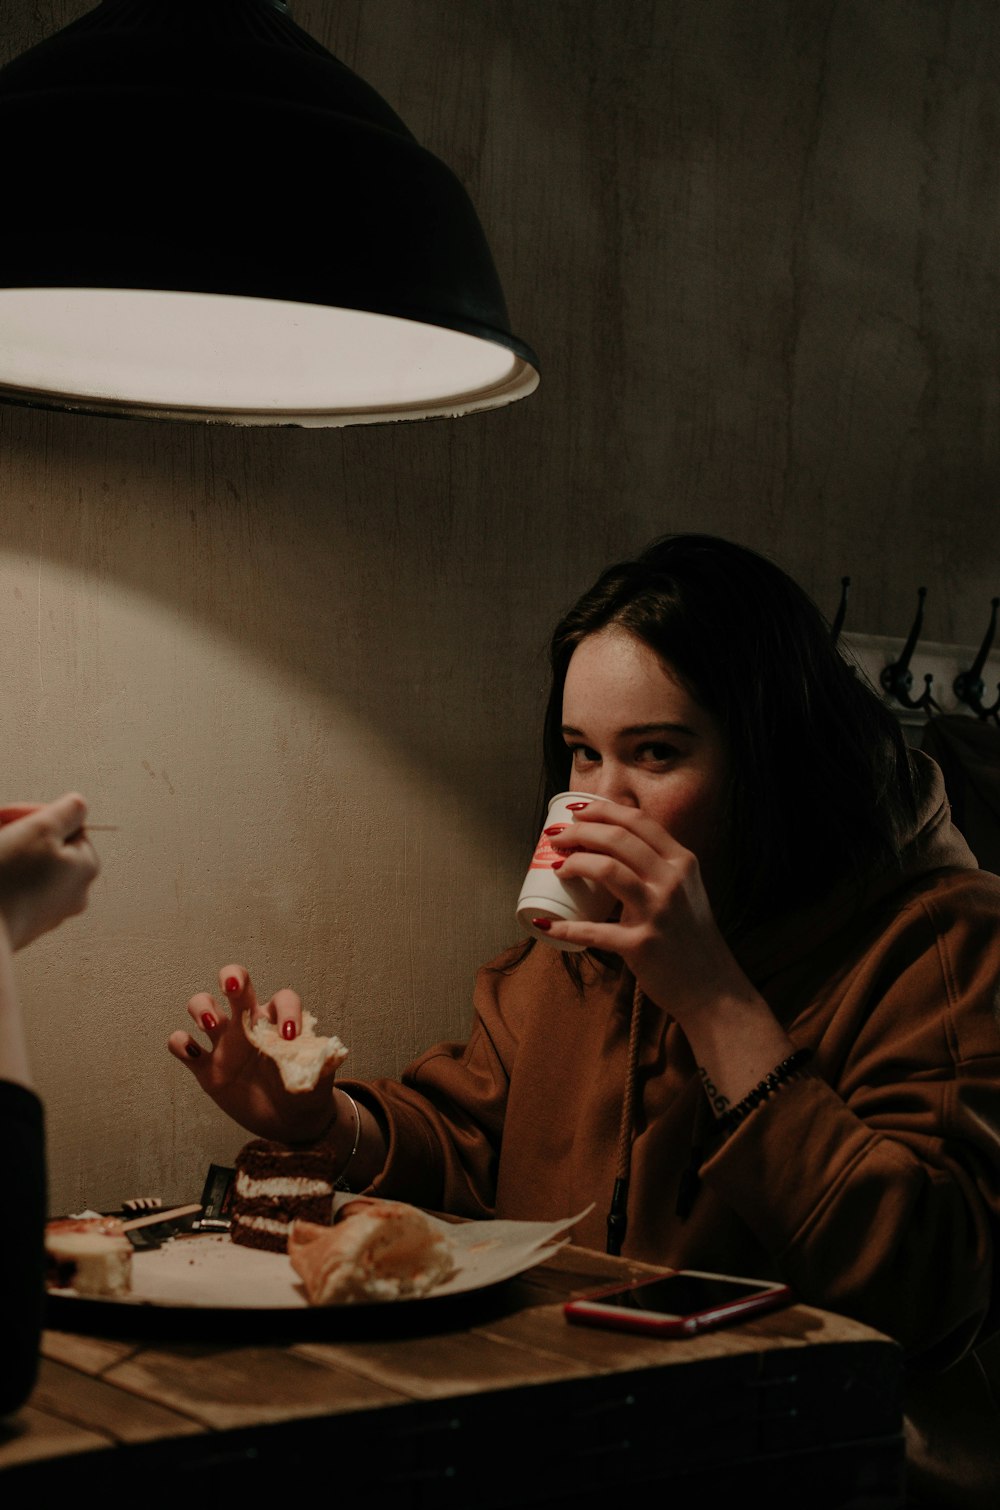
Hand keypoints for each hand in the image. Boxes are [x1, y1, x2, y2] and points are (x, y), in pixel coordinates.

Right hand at [0, 794, 99, 949]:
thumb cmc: (8, 879)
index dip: (34, 815)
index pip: (66, 826)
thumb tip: (79, 806)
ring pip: (27, 869)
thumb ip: (67, 811)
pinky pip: (14, 890)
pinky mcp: (23, 926)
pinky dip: (2, 878)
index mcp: (86, 867)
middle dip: (17, 834)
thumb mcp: (41, 830)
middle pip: (45, 847)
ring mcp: (49, 913)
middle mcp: (74, 893)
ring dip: (6, 853)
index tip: (7, 816)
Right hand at [167, 965, 340, 1143]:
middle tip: (232, 988)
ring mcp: (225, 1043)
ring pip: (202, 1005)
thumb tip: (327, 1054)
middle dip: (232, 977)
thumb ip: (320, 1063)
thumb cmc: (305, 1091)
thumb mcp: (317, 1078)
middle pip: (236, 983)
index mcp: (279, 1022)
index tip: (290, 1036)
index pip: (283, 999)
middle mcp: (249, 1023)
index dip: (287, 1011)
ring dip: (202, 1007)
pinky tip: (192, 1051)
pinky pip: (183, 1045)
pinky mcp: (206, 1068)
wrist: (288, 1122)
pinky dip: (181, 1043)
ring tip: (211, 1023)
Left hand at [544, 802, 798, 1108]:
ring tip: (558, 866)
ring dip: (574, 863)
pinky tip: (546, 924)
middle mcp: (673, 880)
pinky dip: (566, 927)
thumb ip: (659, 866)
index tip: (575, 813)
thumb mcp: (684, 889)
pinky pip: (595, 930)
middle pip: (617, 838)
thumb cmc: (690, 936)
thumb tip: (611, 843)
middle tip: (556, 838)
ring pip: (607, 869)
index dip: (601, 810)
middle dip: (579, 831)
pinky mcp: (642, 944)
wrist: (712, 987)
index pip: (637, 820)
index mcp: (682, 861)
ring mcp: (658, 912)